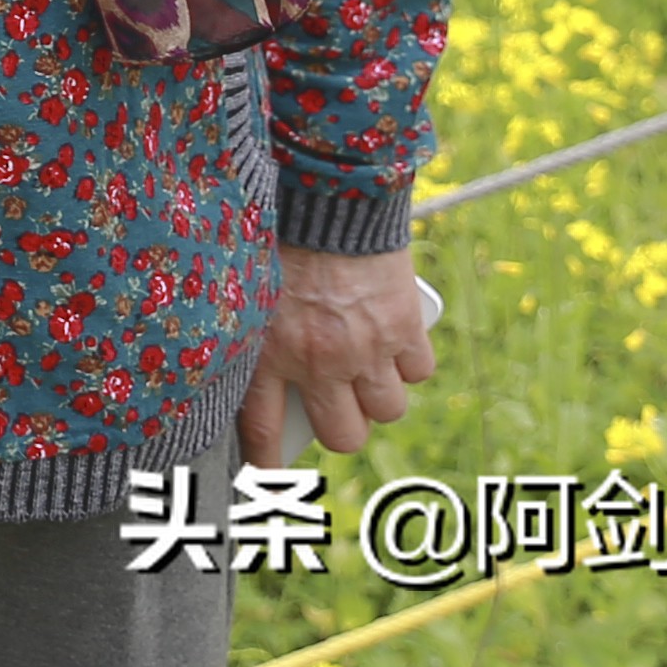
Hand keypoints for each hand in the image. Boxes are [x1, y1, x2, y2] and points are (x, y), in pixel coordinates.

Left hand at [236, 246, 436, 463]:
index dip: (266, 463)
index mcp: (266, 350)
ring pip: (388, 410)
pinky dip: (410, 359)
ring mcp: (365, 347)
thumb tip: (268, 371)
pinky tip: (395, 334)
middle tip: (337, 401)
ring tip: (365, 362)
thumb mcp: (247, 284)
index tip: (266, 477)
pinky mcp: (404, 327)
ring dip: (379, 392)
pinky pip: (419, 372)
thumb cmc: (280, 231)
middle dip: (343, 425)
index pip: (261, 430)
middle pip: (344, 436)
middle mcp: (317, 360)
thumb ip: (256, 331)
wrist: (330, 188)